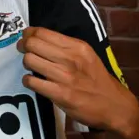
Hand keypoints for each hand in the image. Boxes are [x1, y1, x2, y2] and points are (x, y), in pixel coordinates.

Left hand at [17, 27, 138, 135]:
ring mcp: (65, 77)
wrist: (115, 106)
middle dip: (23, 47)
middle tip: (24, 52)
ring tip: (32, 68)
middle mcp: (71, 58)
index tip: (26, 39)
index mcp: (77, 46)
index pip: (42, 32)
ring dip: (26, 64)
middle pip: (32, 43)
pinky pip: (32, 81)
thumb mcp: (87, 56)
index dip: (28, 34)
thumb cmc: (98, 80)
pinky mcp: (60, 94)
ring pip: (29, 60)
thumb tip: (39, 38)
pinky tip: (34, 82)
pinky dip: (28, 81)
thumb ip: (66, 47)